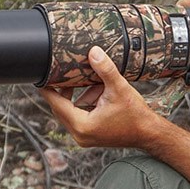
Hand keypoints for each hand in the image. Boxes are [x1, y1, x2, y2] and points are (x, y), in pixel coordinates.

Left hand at [40, 46, 157, 147]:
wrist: (149, 133)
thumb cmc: (135, 115)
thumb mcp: (119, 88)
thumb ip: (105, 69)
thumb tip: (93, 52)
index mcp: (82, 125)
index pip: (56, 104)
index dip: (48, 89)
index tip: (40, 76)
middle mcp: (79, 134)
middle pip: (61, 108)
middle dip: (65, 90)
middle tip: (64, 72)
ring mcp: (84, 137)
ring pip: (71, 111)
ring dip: (79, 96)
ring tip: (93, 84)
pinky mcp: (91, 135)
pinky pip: (80, 116)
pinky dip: (86, 103)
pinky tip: (99, 94)